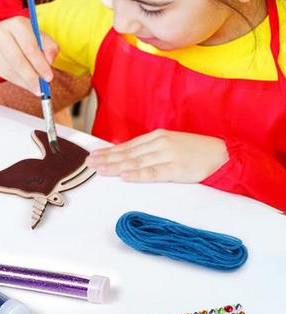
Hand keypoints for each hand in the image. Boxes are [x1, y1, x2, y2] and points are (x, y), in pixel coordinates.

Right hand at [0, 17, 58, 94]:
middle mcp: (1, 33)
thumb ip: (50, 46)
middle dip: (31, 76)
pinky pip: (3, 74)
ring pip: (9, 69)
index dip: (39, 64)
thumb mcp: (40, 36)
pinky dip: (17, 81)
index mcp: (17, 24)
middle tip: (41, 87)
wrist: (2, 33)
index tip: (49, 77)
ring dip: (24, 81)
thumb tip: (50, 60)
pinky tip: (26, 83)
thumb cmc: (25, 36)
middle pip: (16, 59)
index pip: (29, 46)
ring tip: (36, 87)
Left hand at [86, 129, 228, 182]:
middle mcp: (159, 144)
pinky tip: (125, 176)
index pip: (127, 145)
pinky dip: (138, 174)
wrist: (223, 154)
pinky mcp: (177, 168)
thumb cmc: (196, 151)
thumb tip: (129, 155)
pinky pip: (154, 173)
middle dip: (107, 158)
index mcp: (156, 137)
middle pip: (128, 153)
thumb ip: (151, 149)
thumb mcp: (171, 144)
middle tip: (89, 163)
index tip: (94, 155)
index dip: (109, 151)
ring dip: (115, 166)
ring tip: (100, 169)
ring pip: (136, 162)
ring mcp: (167, 155)